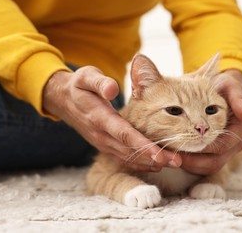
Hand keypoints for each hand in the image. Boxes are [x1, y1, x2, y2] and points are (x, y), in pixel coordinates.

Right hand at [43, 67, 181, 171]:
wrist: (63, 100)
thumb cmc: (79, 86)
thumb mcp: (86, 77)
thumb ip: (99, 82)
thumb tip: (112, 88)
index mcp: (99, 117)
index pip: (124, 134)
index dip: (142, 145)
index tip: (160, 154)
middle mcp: (101, 134)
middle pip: (131, 150)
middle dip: (154, 157)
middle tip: (178, 161)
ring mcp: (103, 142)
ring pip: (129, 157)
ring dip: (151, 162)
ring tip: (175, 163)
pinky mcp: (105, 145)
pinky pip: (124, 157)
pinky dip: (141, 163)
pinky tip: (158, 164)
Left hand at [180, 69, 241, 174]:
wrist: (222, 88)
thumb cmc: (225, 86)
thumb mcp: (231, 86)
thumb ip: (239, 99)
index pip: (223, 145)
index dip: (204, 146)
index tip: (185, 144)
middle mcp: (236, 143)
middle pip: (215, 161)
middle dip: (193, 159)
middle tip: (173, 153)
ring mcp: (227, 150)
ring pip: (209, 166)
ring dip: (190, 164)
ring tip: (172, 155)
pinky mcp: (217, 154)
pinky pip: (205, 166)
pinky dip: (191, 163)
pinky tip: (177, 155)